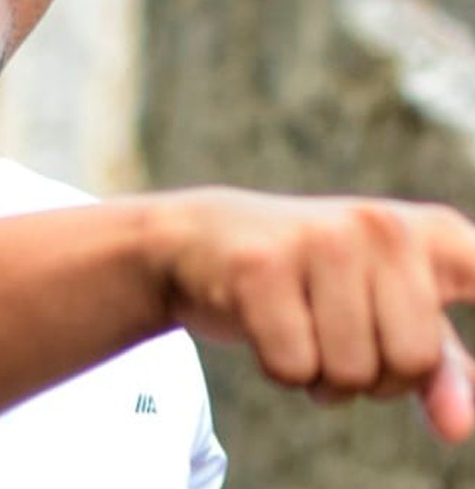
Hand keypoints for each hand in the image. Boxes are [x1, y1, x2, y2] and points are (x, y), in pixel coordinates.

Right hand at [156, 188, 474, 440]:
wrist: (205, 238)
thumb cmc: (312, 280)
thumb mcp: (382, 312)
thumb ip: (437, 367)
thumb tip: (462, 429)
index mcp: (429, 234)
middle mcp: (380, 225)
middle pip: (408, 363)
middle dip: (369, 372)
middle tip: (333, 329)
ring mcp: (319, 239)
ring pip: (351, 373)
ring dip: (322, 375)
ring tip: (300, 324)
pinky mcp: (261, 264)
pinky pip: (295, 368)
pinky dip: (280, 367)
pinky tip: (263, 322)